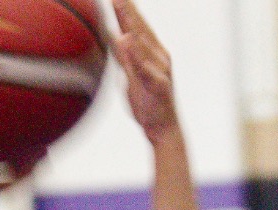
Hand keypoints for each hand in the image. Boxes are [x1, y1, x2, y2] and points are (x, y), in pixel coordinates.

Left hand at [111, 0, 176, 138]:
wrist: (164, 129)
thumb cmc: (148, 103)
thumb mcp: (131, 76)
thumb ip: (123, 56)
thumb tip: (113, 35)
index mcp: (151, 53)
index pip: (136, 27)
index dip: (125, 10)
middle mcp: (158, 56)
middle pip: (141, 29)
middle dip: (128, 10)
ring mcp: (160, 70)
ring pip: (144, 44)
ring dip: (132, 25)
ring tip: (120, 8)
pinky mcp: (159, 85)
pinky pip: (147, 69)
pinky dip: (138, 55)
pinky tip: (129, 43)